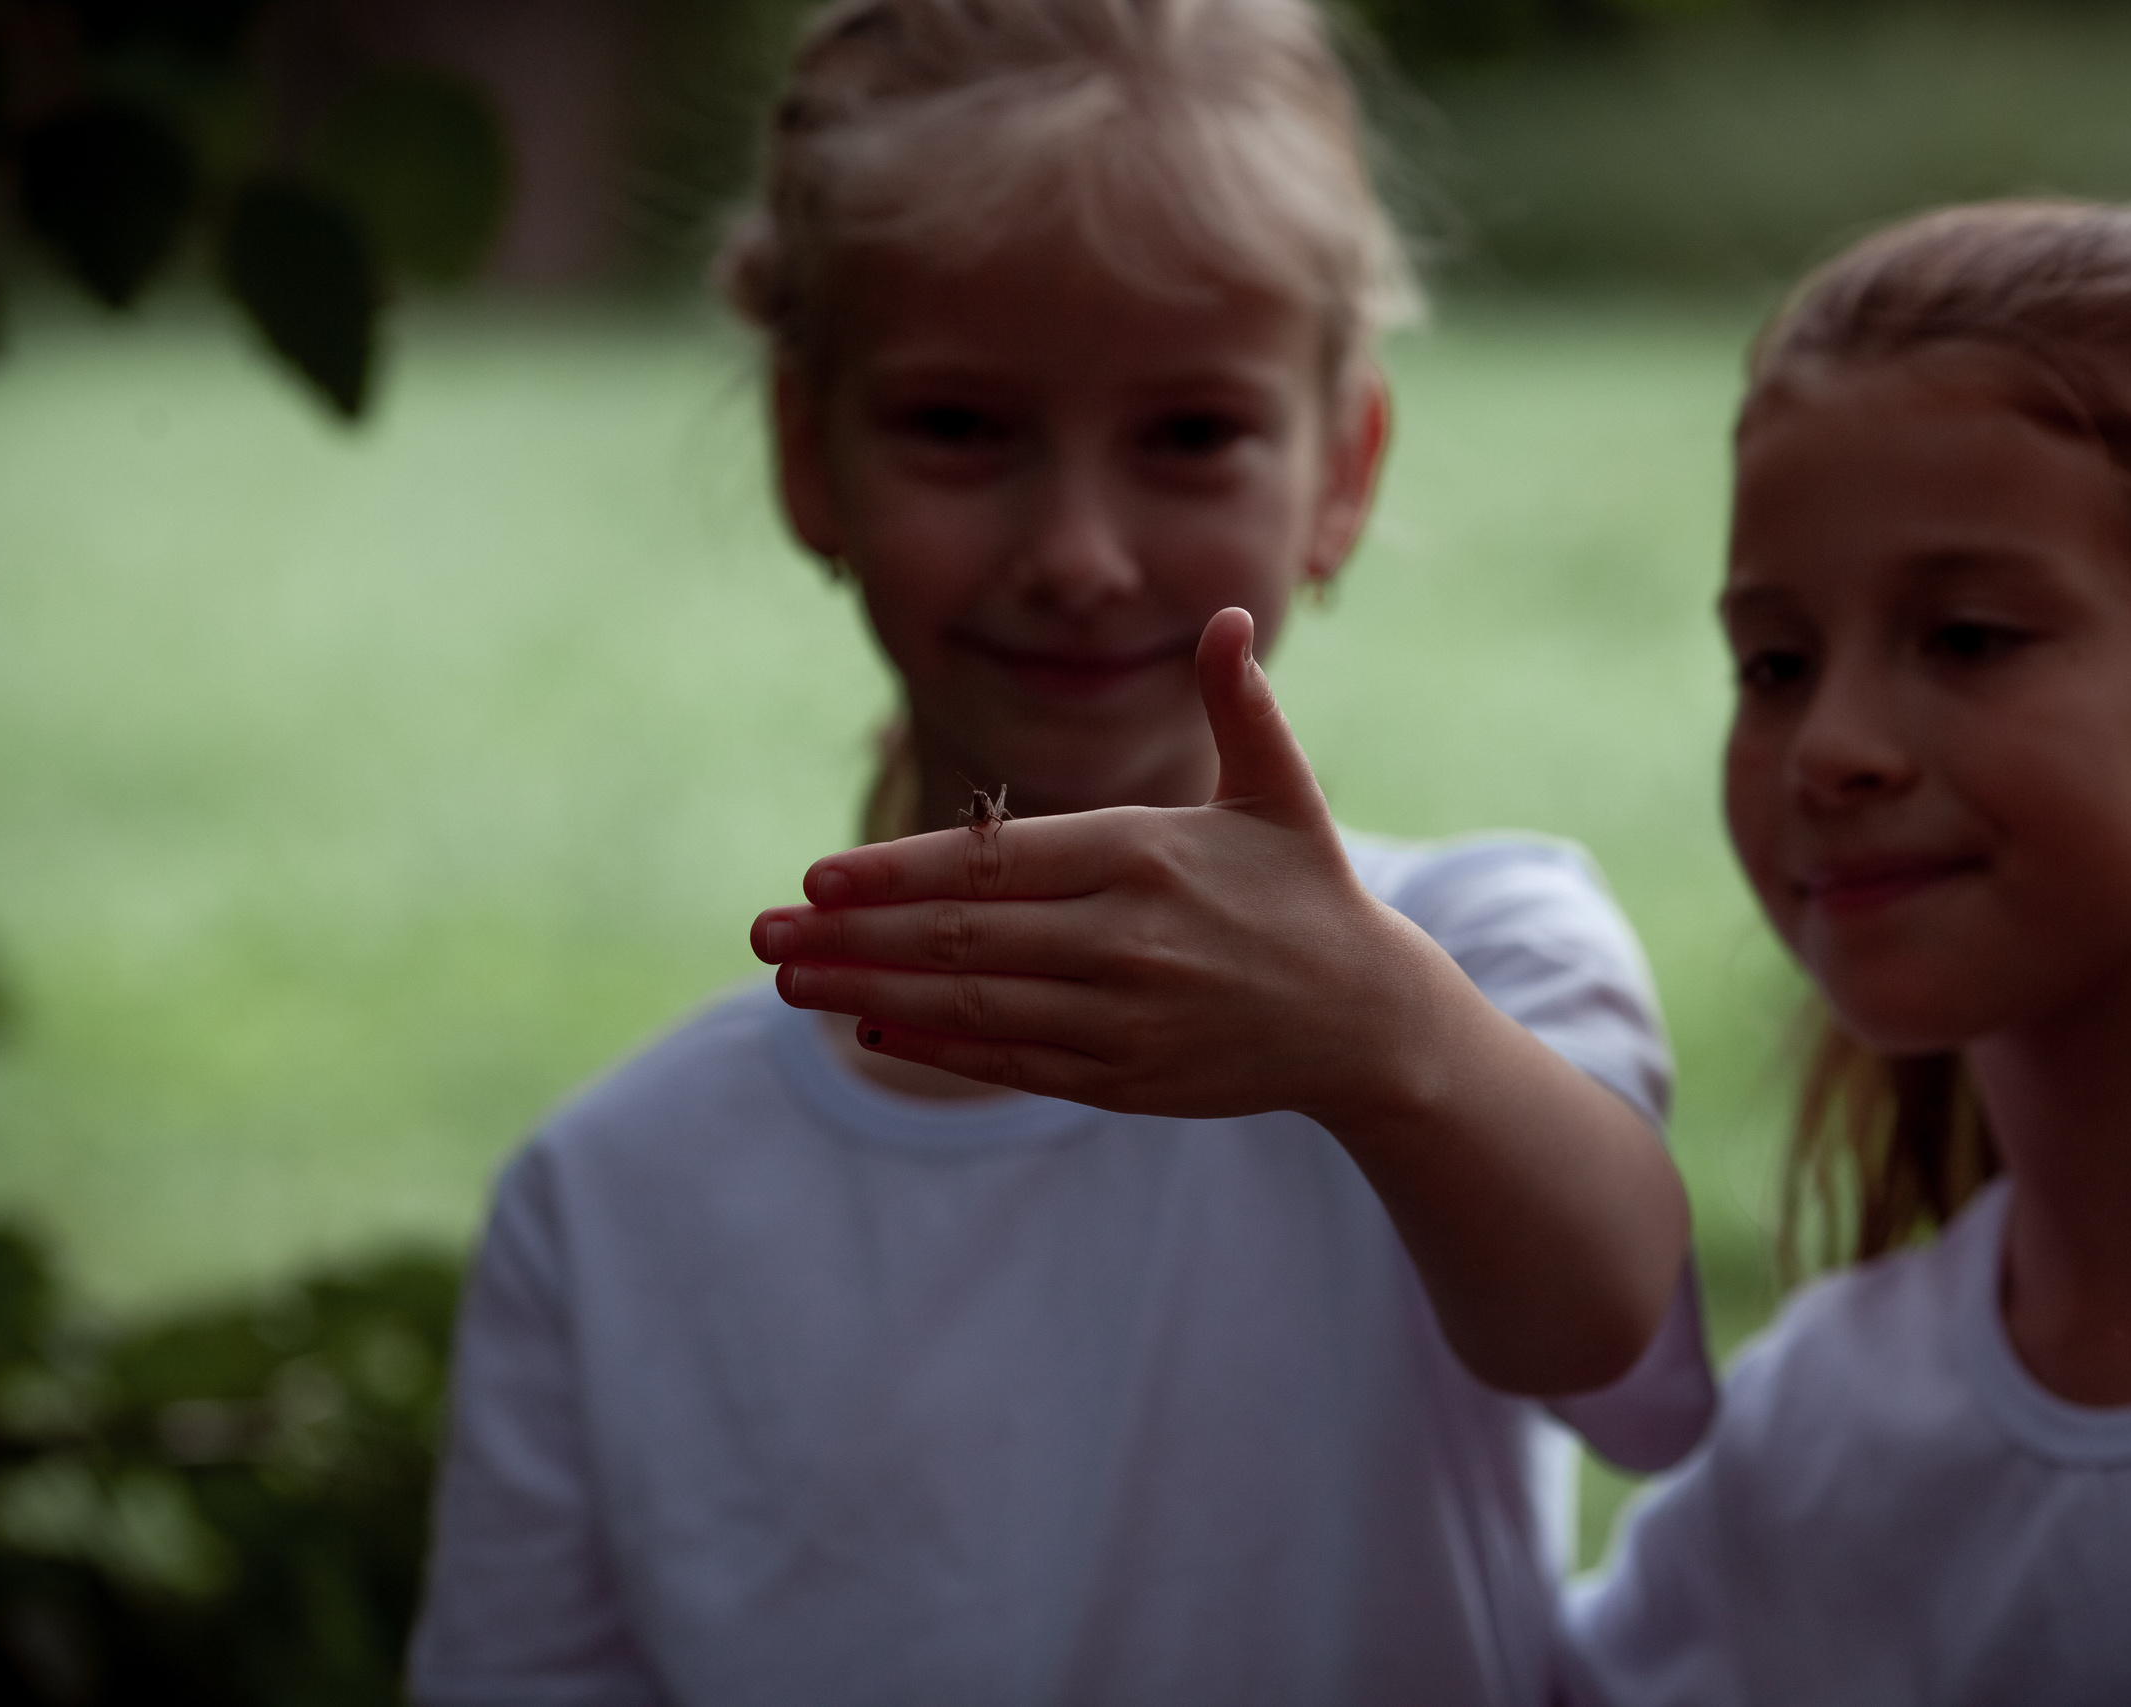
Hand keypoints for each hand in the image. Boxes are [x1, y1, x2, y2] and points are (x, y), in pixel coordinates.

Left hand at [750, 607, 1432, 1123]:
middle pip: (964, 938)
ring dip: (871, 992)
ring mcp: (1123, 1017)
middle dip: (853, 936)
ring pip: (973, 1004)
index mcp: (1148, 857)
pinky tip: (873, 1027)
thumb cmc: (1308, 892)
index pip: (995, 863)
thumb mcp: (1281, 792)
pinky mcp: (1124, 1076)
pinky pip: (1012, 1060)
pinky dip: (937, 1044)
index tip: (819, 877)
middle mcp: (1127, 941)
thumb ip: (1240, 707)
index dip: (898, 873)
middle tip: (764, 930)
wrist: (1366, 1020)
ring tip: (792, 979)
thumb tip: (1228, 619)